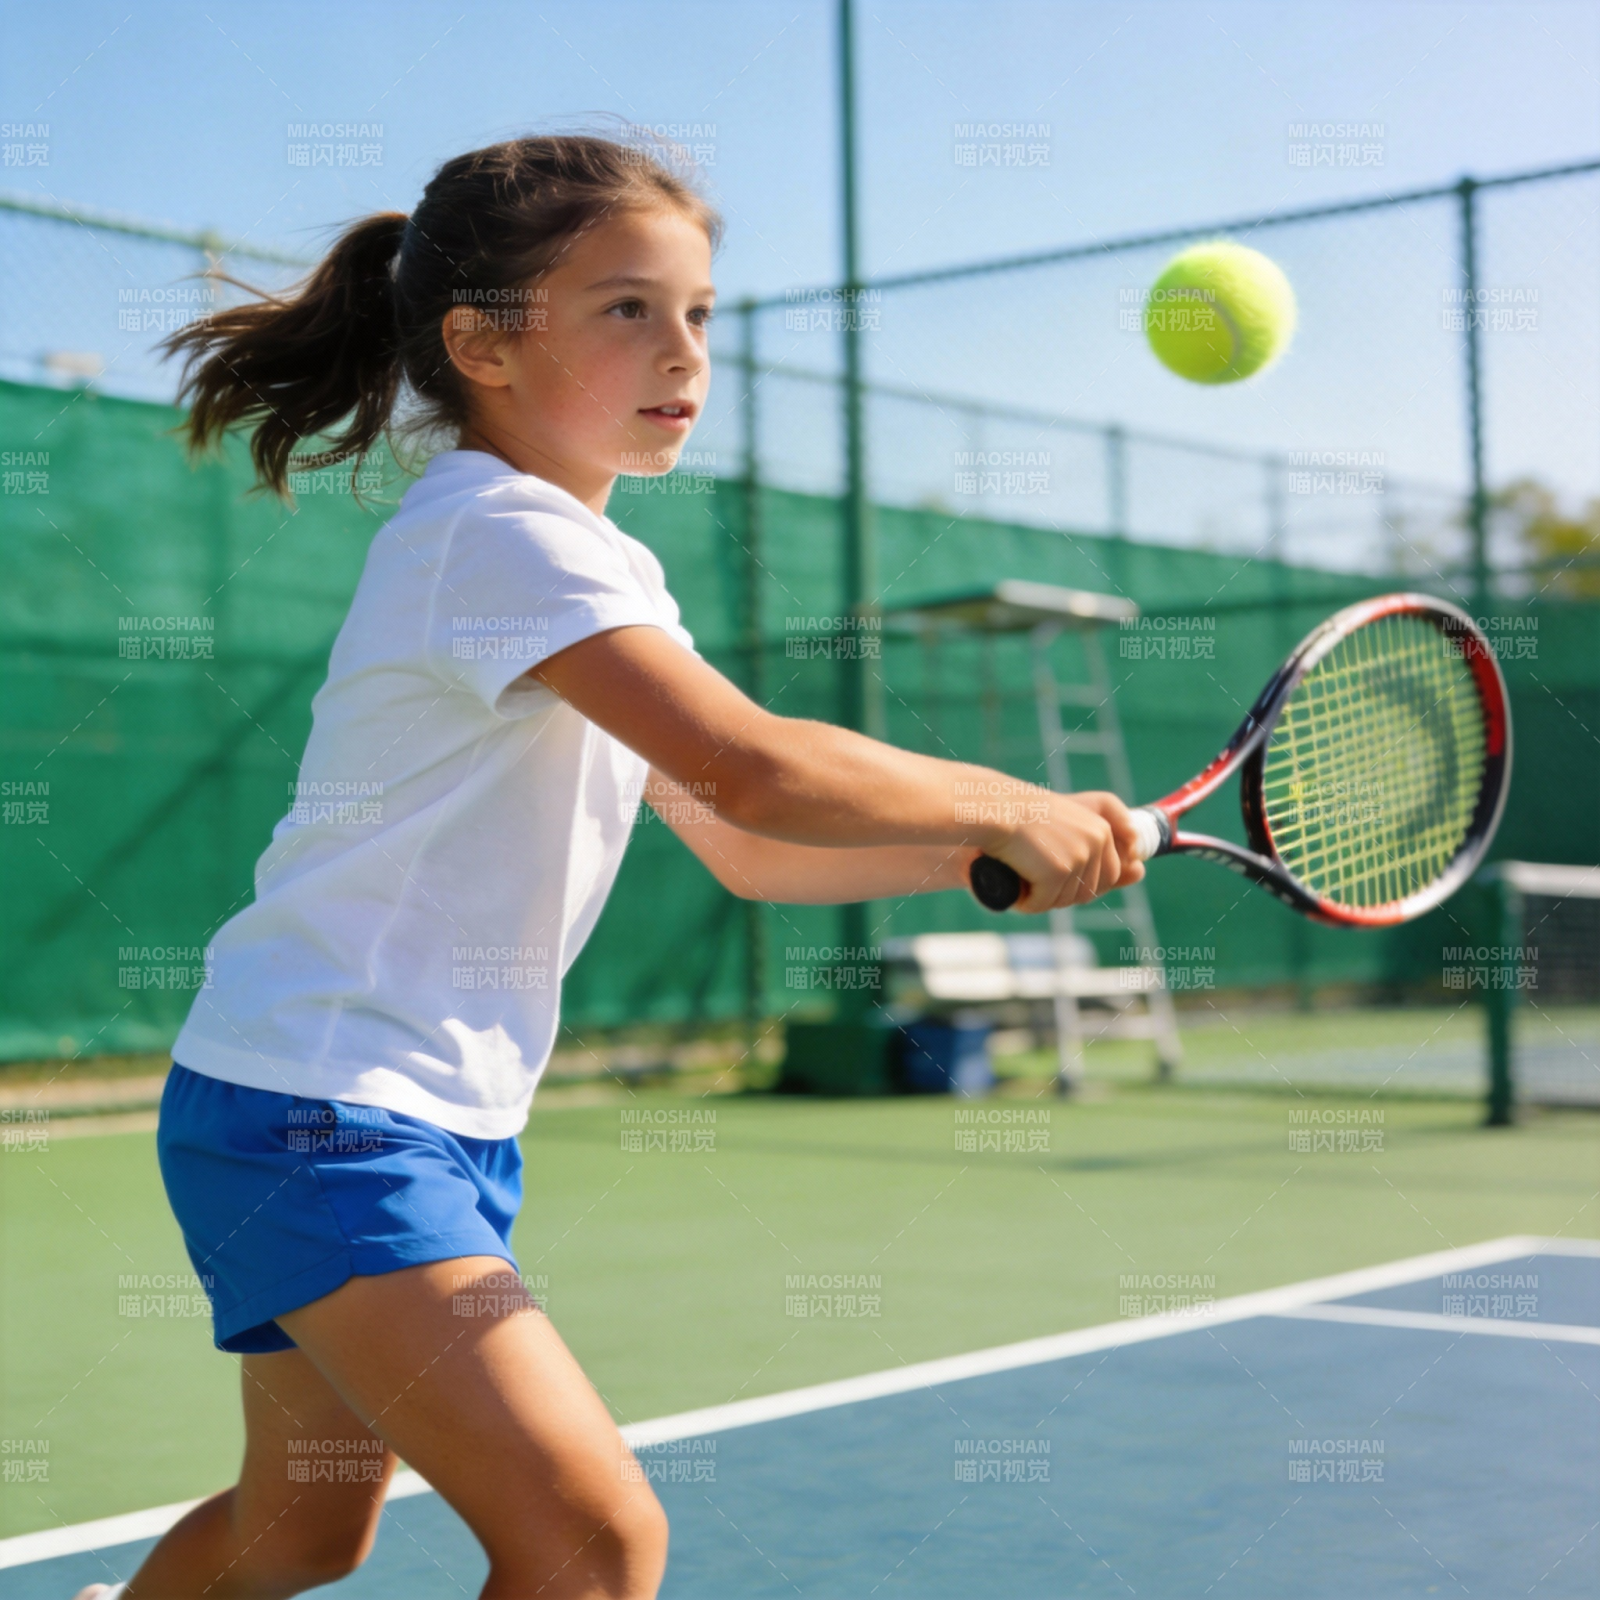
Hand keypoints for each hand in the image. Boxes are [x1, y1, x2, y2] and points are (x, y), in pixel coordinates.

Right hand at [976, 790, 1144, 911]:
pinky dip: (1027, 903)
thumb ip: (1104, 846)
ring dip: (1042, 898)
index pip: (1110, 876)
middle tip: (1036, 878)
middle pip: (1090, 892)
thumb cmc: (1026, 816)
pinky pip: (1044, 903)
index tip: (1056, 875)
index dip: (1082, 883)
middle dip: (1063, 893)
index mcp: (1102, 829)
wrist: (996, 809)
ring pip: (1066, 900)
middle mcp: (1097, 841)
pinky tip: (1015, 888)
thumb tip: (1141, 871)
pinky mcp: (1059, 871)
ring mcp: (1080, 856)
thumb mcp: (1071, 825)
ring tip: (1022, 877)